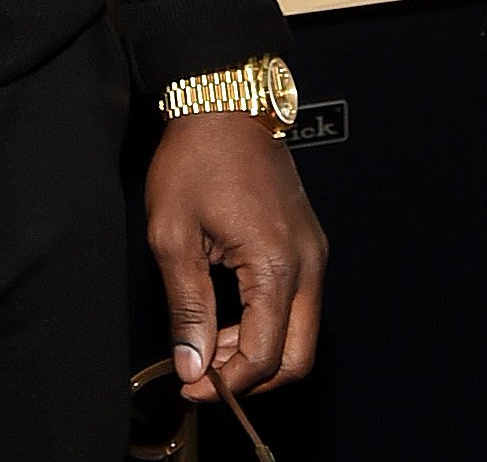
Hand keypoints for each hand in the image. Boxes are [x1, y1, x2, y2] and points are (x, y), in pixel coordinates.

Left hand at [145, 114, 326, 402]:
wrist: (223, 100)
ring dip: (258, 351)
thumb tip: (192, 364)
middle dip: (252, 378)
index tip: (192, 385)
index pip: (264, 355)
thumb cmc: (196, 157)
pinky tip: (228, 316)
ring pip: (300, 332)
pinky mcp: (307, 241)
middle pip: (297, 357)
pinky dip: (267, 322)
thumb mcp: (174, 234)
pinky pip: (298, 302)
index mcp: (276, 264)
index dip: (227, 383)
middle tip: (205, 375)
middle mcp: (307, 262)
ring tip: (207, 343)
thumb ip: (187, 307)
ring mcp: (312, 251)